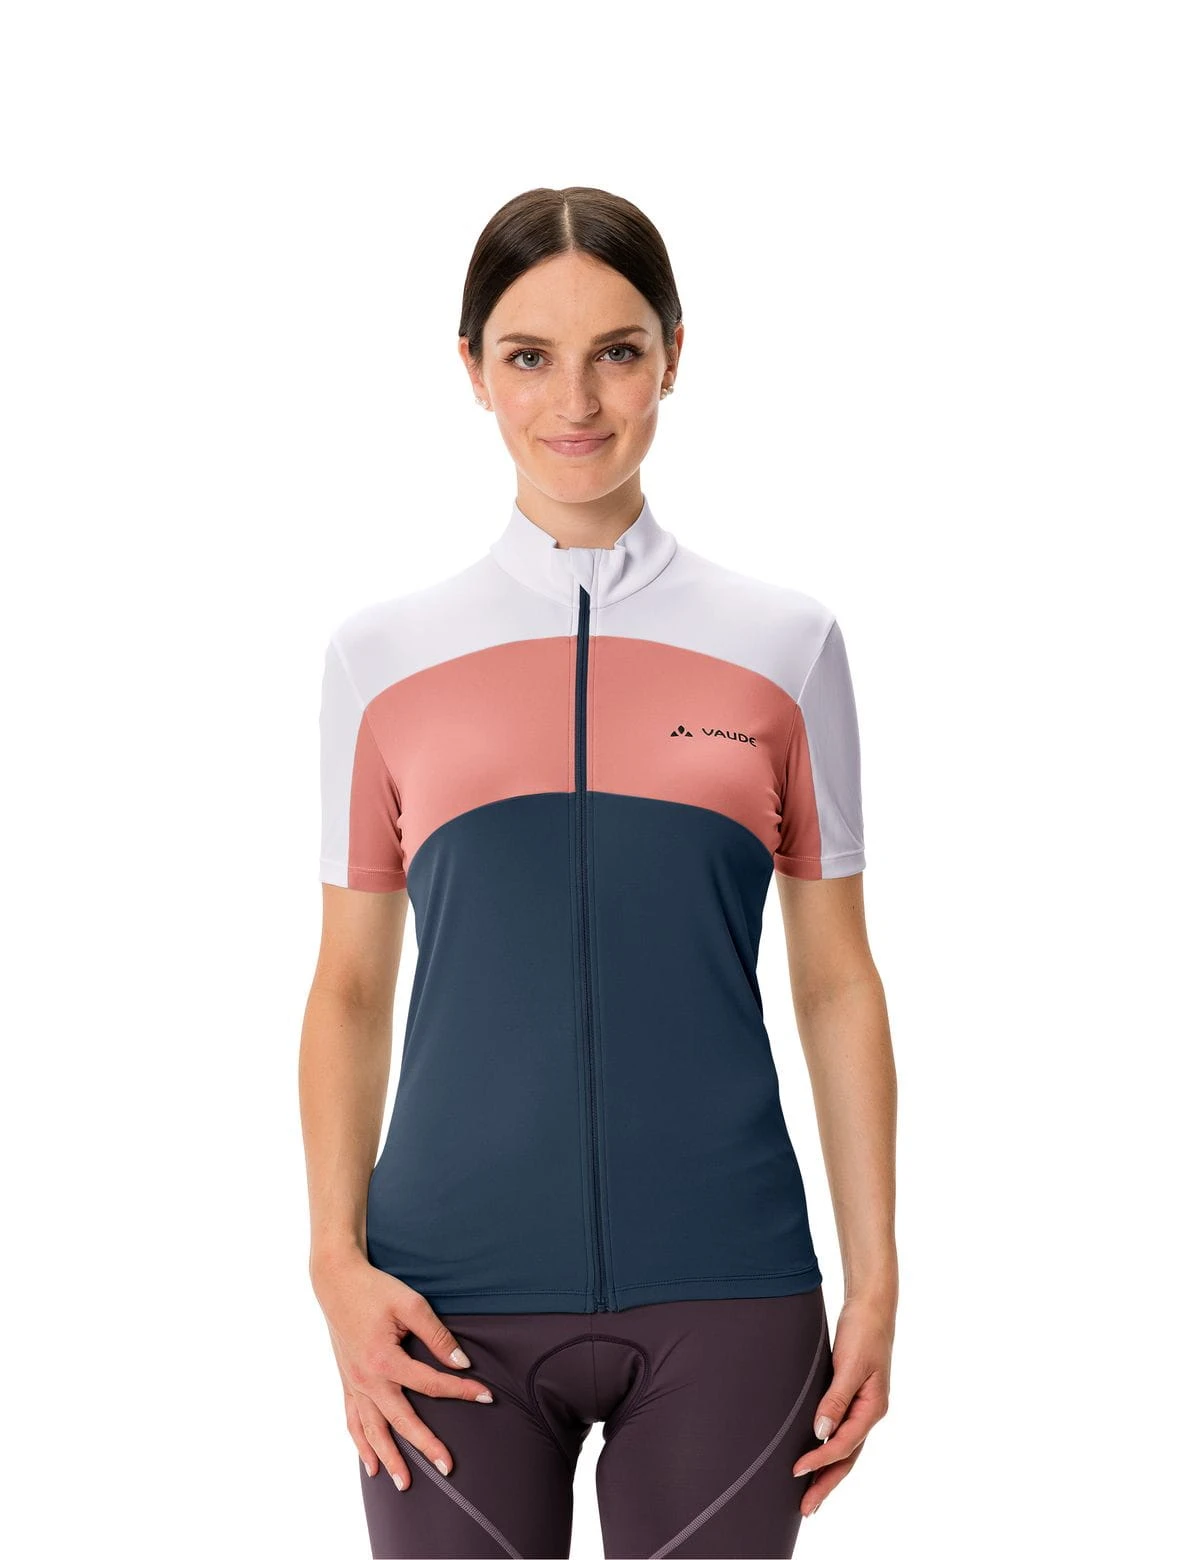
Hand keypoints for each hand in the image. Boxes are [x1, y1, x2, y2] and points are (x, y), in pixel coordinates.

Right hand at [311, 1253, 493, 1490]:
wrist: (336, 1282)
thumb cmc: (375, 1289)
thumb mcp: (410, 1304)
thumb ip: (436, 1334)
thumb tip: (460, 1362)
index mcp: (385, 1359)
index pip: (431, 1383)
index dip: (461, 1391)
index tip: (487, 1396)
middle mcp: (368, 1379)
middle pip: (402, 1420)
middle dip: (426, 1446)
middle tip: (448, 1469)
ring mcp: (354, 1384)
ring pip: (373, 1431)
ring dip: (389, 1458)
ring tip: (404, 1484)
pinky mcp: (347, 1383)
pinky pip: (353, 1421)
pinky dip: (361, 1445)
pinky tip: (370, 1465)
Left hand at [791, 1292, 893, 1516]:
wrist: (870, 1307)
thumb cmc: (862, 1331)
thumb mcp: (850, 1364)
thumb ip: (836, 1399)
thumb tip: (821, 1433)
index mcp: (873, 1408)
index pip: (844, 1445)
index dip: (820, 1461)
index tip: (796, 1471)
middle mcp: (869, 1413)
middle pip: (847, 1458)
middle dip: (826, 1484)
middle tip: (806, 1510)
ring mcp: (862, 1407)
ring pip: (845, 1450)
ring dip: (828, 1473)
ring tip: (809, 1496)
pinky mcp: (852, 1398)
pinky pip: (841, 1433)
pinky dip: (829, 1450)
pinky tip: (817, 1456)